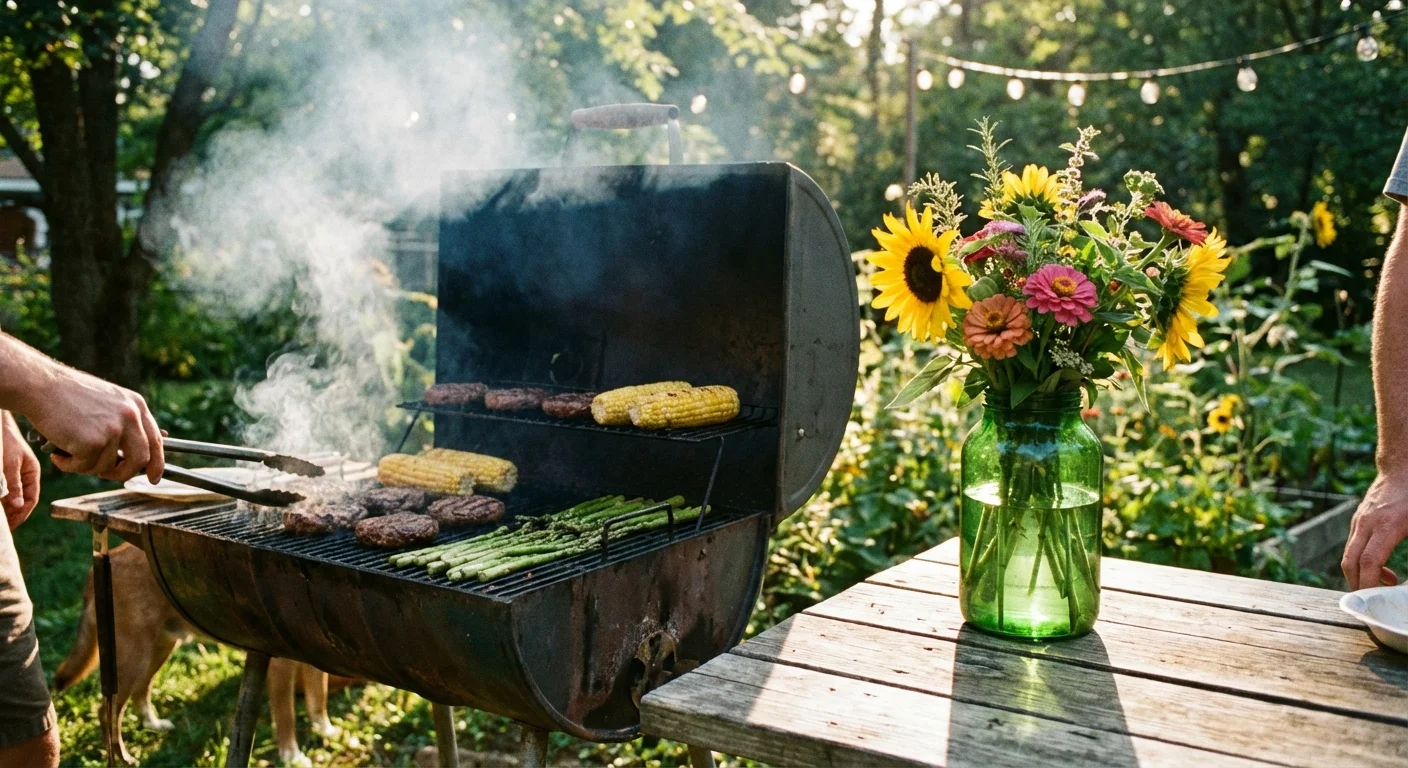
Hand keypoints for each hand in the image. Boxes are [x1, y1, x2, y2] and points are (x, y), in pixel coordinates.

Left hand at [1, 412, 39, 529]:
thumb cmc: (4, 441)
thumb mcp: (8, 464)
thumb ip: (14, 484)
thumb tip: (19, 505)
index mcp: (32, 473)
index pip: (30, 500)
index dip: (21, 515)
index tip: (9, 528)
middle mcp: (25, 475)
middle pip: (21, 500)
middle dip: (12, 514)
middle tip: (2, 527)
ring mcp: (15, 473)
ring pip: (12, 495)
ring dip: (5, 506)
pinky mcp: (5, 470)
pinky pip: (5, 488)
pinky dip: (1, 497)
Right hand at [24, 367, 163, 483]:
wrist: (39, 385)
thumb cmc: (67, 395)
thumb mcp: (108, 401)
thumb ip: (125, 424)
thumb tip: (135, 456)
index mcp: (136, 405)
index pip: (156, 440)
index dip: (157, 463)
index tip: (154, 478)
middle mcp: (130, 417)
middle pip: (140, 460)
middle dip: (124, 474)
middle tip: (106, 476)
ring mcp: (113, 430)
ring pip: (107, 467)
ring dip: (85, 466)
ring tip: (68, 451)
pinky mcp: (92, 442)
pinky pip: (84, 467)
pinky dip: (68, 466)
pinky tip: (58, 452)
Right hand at [1342, 474, 1407, 589]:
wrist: (1403, 467)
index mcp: (1387, 527)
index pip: (1368, 562)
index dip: (1368, 583)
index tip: (1374, 598)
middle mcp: (1367, 524)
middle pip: (1350, 562)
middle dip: (1356, 584)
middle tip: (1370, 598)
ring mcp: (1360, 520)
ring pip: (1349, 554)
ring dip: (1361, 572)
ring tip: (1385, 580)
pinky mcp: (1359, 518)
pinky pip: (1354, 544)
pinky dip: (1361, 558)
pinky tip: (1381, 561)